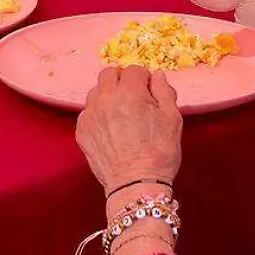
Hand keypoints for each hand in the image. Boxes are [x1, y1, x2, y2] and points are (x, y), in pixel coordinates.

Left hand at [76, 66, 181, 193]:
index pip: (134, 70)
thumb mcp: (173, 119)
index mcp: (129, 92)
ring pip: (96, 92)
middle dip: (122, 80)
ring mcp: (90, 115)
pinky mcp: (81, 131)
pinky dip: (98, 114)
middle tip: (134, 96)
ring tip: (121, 113)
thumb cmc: (159, 153)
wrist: (136, 185)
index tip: (150, 91)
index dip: (145, 79)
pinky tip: (111, 129)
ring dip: (108, 95)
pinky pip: (88, 112)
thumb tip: (157, 76)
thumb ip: (165, 91)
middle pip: (109, 74)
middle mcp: (105, 99)